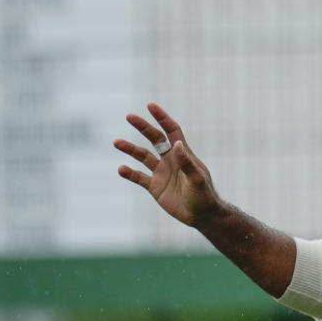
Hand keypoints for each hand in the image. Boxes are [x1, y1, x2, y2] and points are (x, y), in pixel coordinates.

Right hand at [114, 102, 218, 226]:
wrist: (202, 215)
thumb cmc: (204, 195)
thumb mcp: (197, 179)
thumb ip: (187, 162)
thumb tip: (176, 144)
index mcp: (182, 154)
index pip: (171, 130)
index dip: (162, 117)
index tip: (150, 105)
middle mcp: (170, 160)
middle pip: (154, 139)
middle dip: (142, 127)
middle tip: (129, 116)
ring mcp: (162, 173)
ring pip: (143, 156)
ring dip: (130, 149)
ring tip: (116, 142)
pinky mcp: (155, 187)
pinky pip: (139, 177)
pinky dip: (130, 173)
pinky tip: (121, 168)